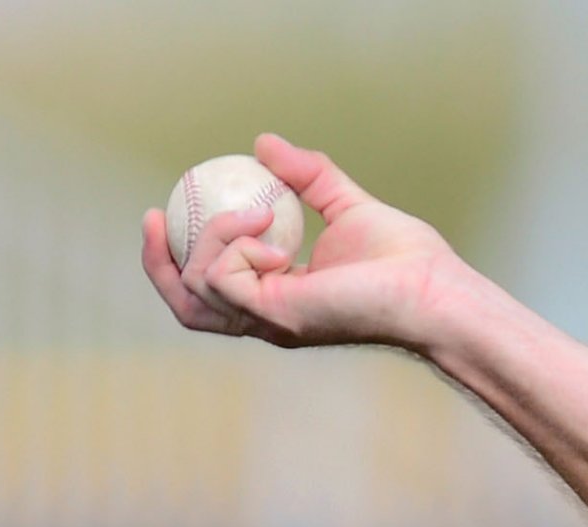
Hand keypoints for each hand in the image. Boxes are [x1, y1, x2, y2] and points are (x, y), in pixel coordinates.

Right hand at [141, 133, 462, 351]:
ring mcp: (270, 321)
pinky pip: (221, 277)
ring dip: (204, 240)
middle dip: (158, 262)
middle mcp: (269, 318)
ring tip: (248, 214)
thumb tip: (264, 144)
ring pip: (195, 289)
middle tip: (152, 215)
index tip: (165, 208)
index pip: (213, 288)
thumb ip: (307, 176)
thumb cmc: (406, 261)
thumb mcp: (346, 204)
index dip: (180, 252)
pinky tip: (265, 230)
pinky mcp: (276, 315)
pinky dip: (231, 245)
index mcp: (280, 298)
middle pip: (187, 306)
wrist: (434, 289)